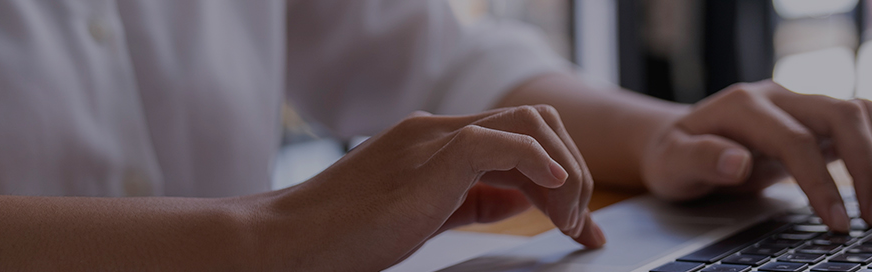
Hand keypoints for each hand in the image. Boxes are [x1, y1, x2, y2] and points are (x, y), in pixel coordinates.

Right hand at [256, 105, 603, 270]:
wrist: (289, 241)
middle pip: (536, 123)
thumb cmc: (344, 236)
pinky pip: (501, 140)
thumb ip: (471, 200)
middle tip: (582, 228)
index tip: (582, 226)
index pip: (521, 136)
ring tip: (567, 221)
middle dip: (575, 174)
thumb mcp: (424, 214)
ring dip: (565, 172)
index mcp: (435, 140)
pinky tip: (557, 192)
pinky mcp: (429, 160)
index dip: (563, 178)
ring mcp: (432, 140)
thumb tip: (515, 199)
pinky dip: (541, 162)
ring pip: (529, 125)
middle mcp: (437, 130)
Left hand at [639, 80, 871, 231]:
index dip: (821, 182)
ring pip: (859, 115)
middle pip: (842, 115)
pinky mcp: (814, 121)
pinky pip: (860, 129)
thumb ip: (701, 160)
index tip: (838, 223)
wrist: (677, 140)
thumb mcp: (672, 164)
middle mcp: (778, 97)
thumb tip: (737, 162)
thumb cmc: (674, 156)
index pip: (796, 139)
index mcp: (743, 106)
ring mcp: (799, 105)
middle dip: (868, 166)